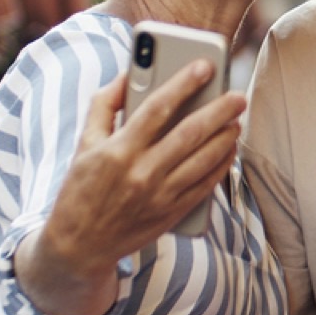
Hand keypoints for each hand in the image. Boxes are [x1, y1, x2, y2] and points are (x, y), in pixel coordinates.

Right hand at [17, 60, 246, 314]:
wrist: (78, 247)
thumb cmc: (80, 188)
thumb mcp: (83, 143)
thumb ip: (104, 104)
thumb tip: (128, 73)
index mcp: (117, 151)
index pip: (156, 108)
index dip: (183, 84)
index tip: (205, 66)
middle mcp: (141, 173)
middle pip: (190, 134)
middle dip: (219, 110)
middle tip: (237, 96)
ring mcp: (159, 196)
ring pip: (203, 160)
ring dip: (225, 137)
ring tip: (236, 120)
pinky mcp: (171, 214)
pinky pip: (205, 185)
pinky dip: (221, 165)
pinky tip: (228, 149)